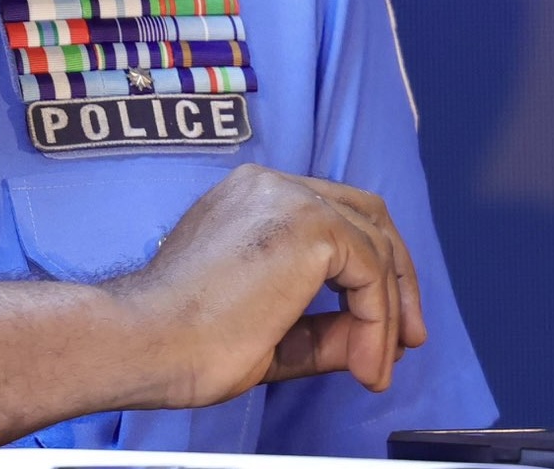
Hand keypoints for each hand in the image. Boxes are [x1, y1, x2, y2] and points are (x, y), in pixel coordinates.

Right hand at [100, 164, 426, 407]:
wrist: (146, 341)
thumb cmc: (183, 340)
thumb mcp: (270, 332)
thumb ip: (320, 331)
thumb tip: (367, 344)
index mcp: (251, 199)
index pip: (332, 215)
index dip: (368, 271)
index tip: (380, 328)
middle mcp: (271, 186)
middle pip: (367, 215)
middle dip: (397, 279)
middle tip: (408, 338)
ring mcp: (290, 200)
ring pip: (375, 246)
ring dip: (387, 313)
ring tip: (376, 367)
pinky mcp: (309, 228)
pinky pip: (371, 274)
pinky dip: (378, 322)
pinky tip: (364, 363)